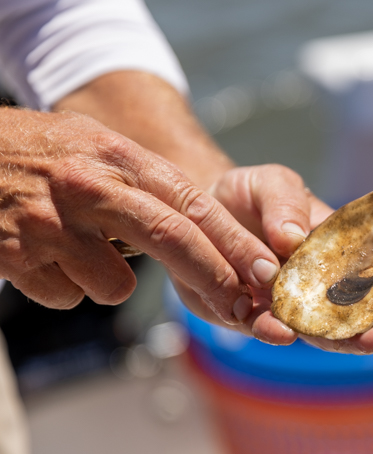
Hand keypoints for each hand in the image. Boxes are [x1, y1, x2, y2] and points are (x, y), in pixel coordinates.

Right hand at [0, 108, 278, 324]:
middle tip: (243, 308)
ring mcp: (50, 224)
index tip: (267, 272)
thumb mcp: (94, 145)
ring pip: (115, 285)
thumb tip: (205, 227)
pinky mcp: (16, 258)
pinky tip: (41, 257)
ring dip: (108, 281)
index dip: (234, 243)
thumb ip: (146, 182)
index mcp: (116, 157)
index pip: (191, 203)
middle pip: (172, 240)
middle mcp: (88, 187)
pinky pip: (68, 297)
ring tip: (75, 248)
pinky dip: (64, 287)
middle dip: (215, 279)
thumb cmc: (35, 152)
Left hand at [173, 164, 372, 352]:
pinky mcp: (259, 320)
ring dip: (361, 336)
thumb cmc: (248, 196)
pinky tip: (284, 332)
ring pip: (339, 333)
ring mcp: (300, 308)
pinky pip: (275, 333)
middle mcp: (334, 286)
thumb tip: (293, 241)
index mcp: (352, 248)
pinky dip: (280, 335)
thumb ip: (285, 203)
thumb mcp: (270, 183)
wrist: (196, 213)